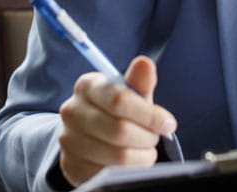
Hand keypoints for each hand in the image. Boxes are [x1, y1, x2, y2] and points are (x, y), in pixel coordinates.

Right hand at [57, 55, 178, 186]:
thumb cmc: (117, 110)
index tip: (168, 123)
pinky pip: (108, 173)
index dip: (149, 115)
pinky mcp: (71, 165)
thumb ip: (140, 81)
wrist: (91, 134)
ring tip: (145, 149)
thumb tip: (144, 63)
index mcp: (87, 86)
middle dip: (147, 137)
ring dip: (141, 156)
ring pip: (117, 155)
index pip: (119, 100)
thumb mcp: (131, 94)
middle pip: (119, 130)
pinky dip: (128, 171)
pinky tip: (132, 162)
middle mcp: (72, 110)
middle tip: (155, 137)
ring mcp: (68, 139)